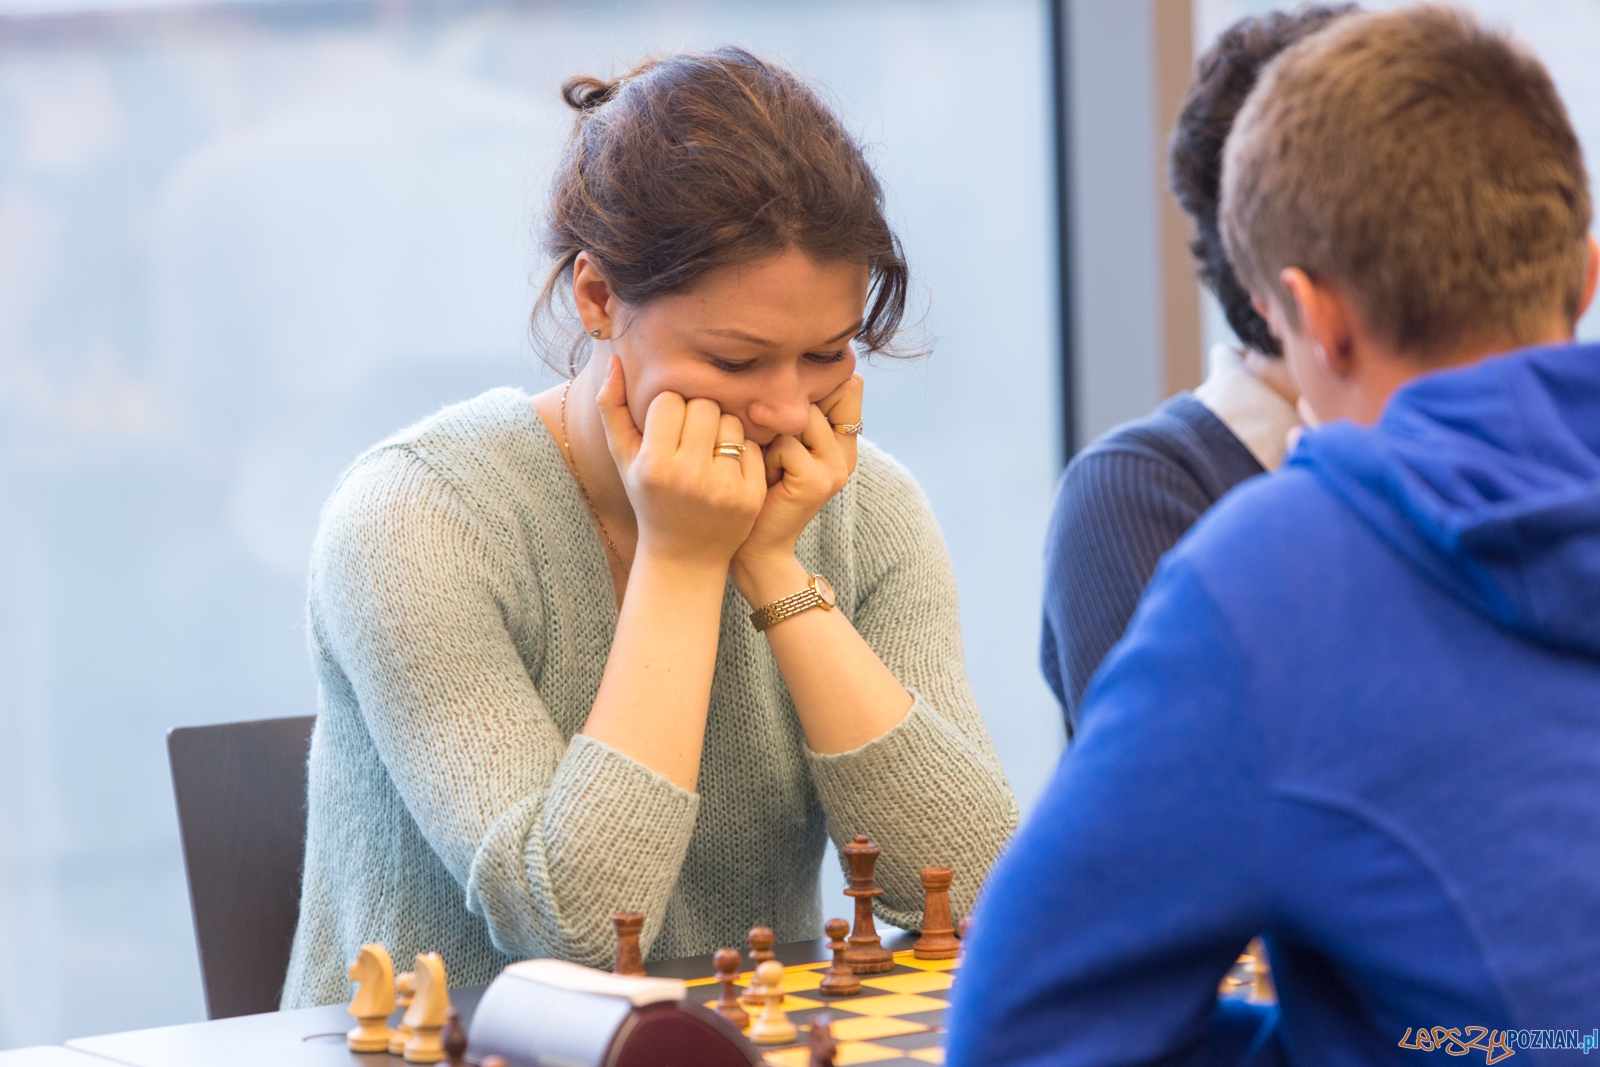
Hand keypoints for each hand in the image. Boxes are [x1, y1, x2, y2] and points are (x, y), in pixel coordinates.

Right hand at [596, 357, 765, 568]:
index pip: (670, 401)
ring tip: (708, 452)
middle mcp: (689, 476)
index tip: (666, 431)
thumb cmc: (649, 498)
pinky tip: (725, 470)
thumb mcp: (623, 459)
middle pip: (704, 406)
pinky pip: (751, 446)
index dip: (668, 411)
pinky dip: (740, 452)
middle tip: (690, 439)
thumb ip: (612, 408)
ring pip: (731, 422)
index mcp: (654, 465)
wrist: (683, 556)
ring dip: (721, 430)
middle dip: (697, 416)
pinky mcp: (750, 495)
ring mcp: (723, 487)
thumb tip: (616, 359)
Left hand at [731, 374, 862, 595]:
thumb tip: (783, 367)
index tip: (783, 410)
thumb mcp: (775, 444)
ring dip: (772, 436)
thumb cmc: (755, 488)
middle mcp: (846, 453)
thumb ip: (789, 413)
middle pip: (821, 397)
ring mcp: (836, 469)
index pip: (847, 386)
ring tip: (765, 463)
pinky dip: (766, 457)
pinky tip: (764, 478)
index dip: (813, 387)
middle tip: (768, 445)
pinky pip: (786, 444)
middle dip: (785, 414)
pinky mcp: (818, 482)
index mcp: (842, 442)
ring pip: (802, 419)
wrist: (754, 546)